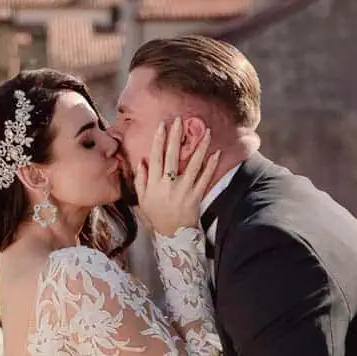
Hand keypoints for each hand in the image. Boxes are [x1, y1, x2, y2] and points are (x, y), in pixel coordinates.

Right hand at [133, 116, 222, 237]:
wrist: (172, 235)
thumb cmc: (156, 216)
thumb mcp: (142, 200)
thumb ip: (141, 180)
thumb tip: (141, 161)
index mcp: (154, 184)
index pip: (156, 157)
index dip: (159, 140)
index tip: (162, 125)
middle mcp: (168, 185)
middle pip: (172, 156)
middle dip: (176, 137)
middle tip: (180, 120)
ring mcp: (183, 190)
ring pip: (192, 165)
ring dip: (199, 147)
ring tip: (205, 132)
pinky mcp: (196, 196)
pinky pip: (205, 178)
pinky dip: (211, 166)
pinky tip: (216, 153)